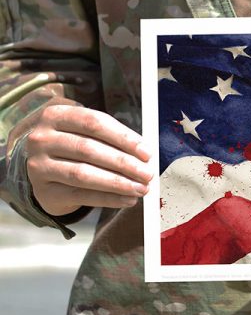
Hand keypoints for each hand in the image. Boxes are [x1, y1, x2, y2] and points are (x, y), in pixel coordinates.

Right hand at [25, 102, 152, 215]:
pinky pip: (81, 196)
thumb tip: (143, 154)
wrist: (43, 172)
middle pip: (89, 149)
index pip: (94, 122)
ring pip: (83, 174)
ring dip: (117, 183)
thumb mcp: (83, 133)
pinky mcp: (45, 190)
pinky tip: (127, 199)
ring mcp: (39, 166)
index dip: (123, 138)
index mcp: (55, 115)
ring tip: (140, 188)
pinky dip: (108, 199)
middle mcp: (42, 139)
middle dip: (123, 163)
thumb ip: (110, 138)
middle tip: (146, 173)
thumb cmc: (71, 148)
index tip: (145, 152)